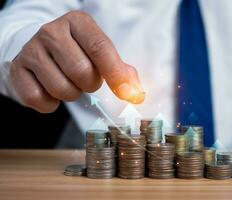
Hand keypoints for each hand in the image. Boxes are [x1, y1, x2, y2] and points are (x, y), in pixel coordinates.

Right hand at [10, 11, 144, 112]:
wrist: (40, 48)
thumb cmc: (77, 51)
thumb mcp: (99, 52)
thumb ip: (121, 70)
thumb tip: (135, 93)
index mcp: (78, 22)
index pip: (100, 48)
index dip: (116, 74)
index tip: (129, 93)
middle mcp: (51, 32)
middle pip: (82, 72)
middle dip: (90, 84)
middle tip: (86, 78)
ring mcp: (31, 50)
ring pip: (62, 89)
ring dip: (71, 93)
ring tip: (68, 81)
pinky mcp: (17, 70)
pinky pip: (39, 99)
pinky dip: (50, 103)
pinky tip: (50, 89)